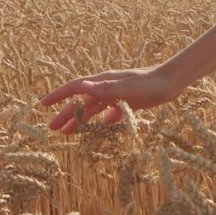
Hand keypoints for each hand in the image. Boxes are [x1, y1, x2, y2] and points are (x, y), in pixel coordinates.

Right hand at [40, 66, 181, 134]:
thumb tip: (82, 87)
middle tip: (52, 128)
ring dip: (81, 120)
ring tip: (68, 133)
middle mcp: (107, 88)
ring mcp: (117, 95)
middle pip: (82, 102)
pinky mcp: (127, 103)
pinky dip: (103, 122)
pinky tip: (101, 130)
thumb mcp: (129, 88)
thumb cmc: (151, 83)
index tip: (43, 104)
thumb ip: (106, 89)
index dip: (58, 96)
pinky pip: (110, 114)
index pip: (75, 87)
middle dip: (65, 114)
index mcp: (104, 82)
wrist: (172, 82)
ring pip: (94, 109)